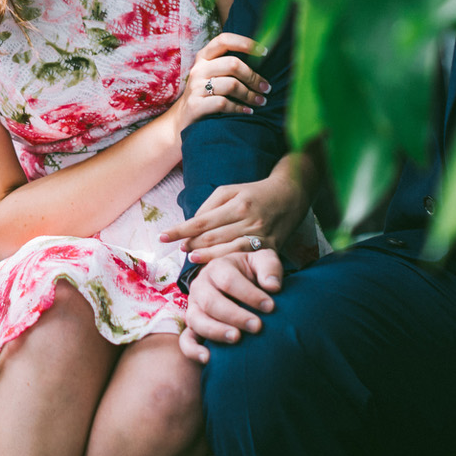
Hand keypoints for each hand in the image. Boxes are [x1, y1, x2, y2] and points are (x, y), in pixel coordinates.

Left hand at [160, 155, 312, 262]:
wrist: (292, 195)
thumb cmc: (255, 192)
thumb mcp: (231, 190)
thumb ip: (210, 206)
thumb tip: (192, 225)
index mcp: (237, 204)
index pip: (201, 221)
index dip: (180, 231)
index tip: (163, 237)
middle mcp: (248, 221)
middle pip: (212, 237)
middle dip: (191, 244)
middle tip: (179, 248)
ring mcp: (260, 236)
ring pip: (227, 250)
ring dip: (206, 256)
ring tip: (191, 258)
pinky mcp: (270, 248)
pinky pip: (244, 257)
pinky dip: (227, 261)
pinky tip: (215, 265)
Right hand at [171, 33, 268, 130]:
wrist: (182, 120)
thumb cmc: (205, 95)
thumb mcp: (212, 76)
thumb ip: (229, 66)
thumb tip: (262, 60)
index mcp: (203, 57)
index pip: (224, 40)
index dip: (246, 43)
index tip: (264, 52)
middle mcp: (198, 69)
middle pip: (233, 64)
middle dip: (253, 77)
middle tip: (266, 88)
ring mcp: (195, 87)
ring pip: (231, 85)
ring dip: (250, 95)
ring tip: (260, 101)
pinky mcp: (195, 105)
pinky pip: (223, 103)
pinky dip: (239, 108)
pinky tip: (248, 111)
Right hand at [178, 250, 284, 364]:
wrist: (242, 283)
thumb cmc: (254, 272)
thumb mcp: (263, 261)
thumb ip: (269, 268)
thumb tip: (272, 286)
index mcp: (217, 267)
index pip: (229, 280)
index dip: (249, 294)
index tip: (270, 307)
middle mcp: (201, 286)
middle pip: (211, 301)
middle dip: (235, 315)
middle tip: (257, 326)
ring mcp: (194, 307)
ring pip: (196, 320)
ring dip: (216, 331)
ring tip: (236, 338)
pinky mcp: (193, 327)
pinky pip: (186, 340)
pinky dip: (193, 350)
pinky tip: (208, 358)